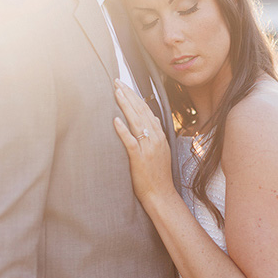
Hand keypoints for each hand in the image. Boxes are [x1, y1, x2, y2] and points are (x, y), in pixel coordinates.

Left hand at [113, 79, 174, 203]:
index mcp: (159, 135)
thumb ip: (157, 133)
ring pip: (136, 122)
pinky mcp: (139, 158)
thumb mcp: (162, 150)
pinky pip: (130, 142)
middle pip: (140, 111)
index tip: (124, 86)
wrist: (162, 195)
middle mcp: (154, 138)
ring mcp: (148, 148)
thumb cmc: (158, 175)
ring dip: (125, 106)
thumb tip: (153, 118)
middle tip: (116, 82)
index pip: (146, 110)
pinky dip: (123, 130)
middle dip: (128, 95)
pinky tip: (115, 120)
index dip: (135, 96)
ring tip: (116, 93)